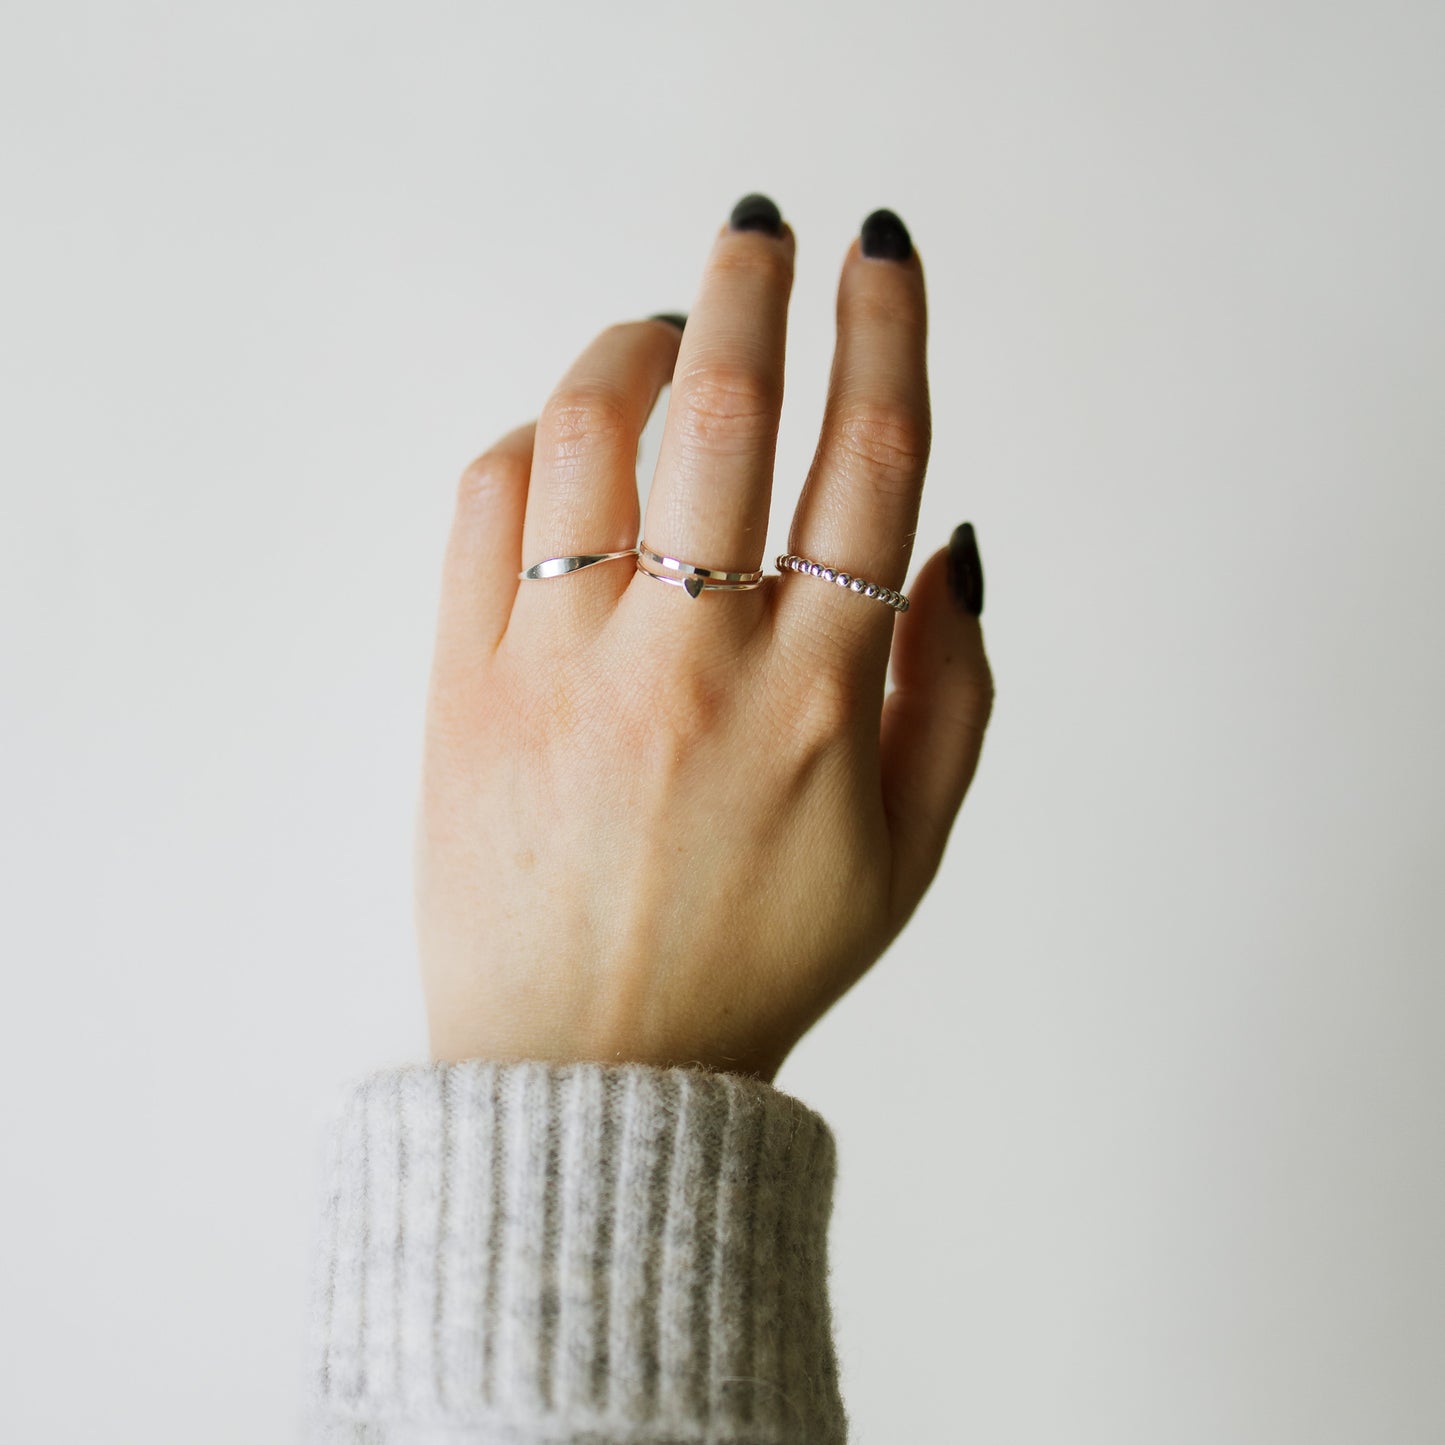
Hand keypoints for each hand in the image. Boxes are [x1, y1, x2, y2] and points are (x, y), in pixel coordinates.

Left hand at [415, 195, 992, 1081]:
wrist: (593, 1070)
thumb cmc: (760, 961)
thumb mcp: (911, 853)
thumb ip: (957, 692)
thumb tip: (951, 542)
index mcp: (820, 699)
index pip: (873, 457)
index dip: (889, 326)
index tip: (882, 252)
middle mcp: (693, 662)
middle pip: (731, 406)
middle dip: (756, 281)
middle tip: (762, 227)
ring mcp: (566, 666)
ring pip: (595, 428)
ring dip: (636, 344)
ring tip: (662, 333)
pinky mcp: (468, 683)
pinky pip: (492, 502)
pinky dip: (539, 436)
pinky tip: (573, 440)